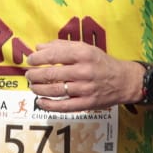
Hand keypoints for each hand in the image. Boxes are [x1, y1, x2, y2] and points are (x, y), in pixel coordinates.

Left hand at [23, 40, 139, 112]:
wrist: (124, 81)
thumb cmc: (102, 62)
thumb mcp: (86, 48)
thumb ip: (62, 46)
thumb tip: (39, 47)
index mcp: (83, 54)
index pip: (54, 55)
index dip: (38, 58)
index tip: (30, 60)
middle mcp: (84, 71)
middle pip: (52, 74)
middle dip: (35, 75)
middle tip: (29, 75)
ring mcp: (85, 89)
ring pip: (55, 90)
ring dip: (39, 89)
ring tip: (32, 86)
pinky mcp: (87, 103)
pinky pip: (64, 106)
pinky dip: (49, 105)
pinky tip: (40, 102)